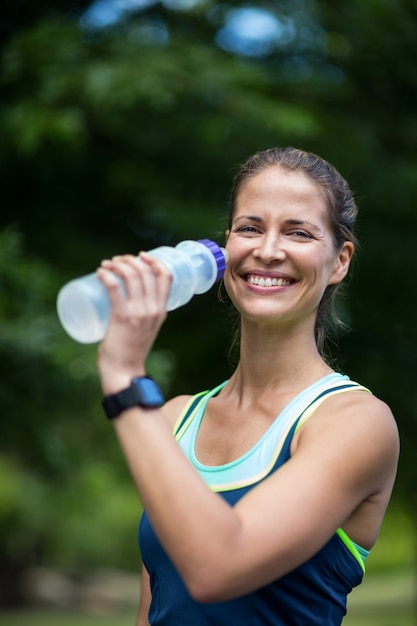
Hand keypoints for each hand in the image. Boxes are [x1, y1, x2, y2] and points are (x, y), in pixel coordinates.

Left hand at [96, 253, 171, 393]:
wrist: (124, 371)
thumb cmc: (131, 351)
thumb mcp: (146, 328)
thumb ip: (144, 315)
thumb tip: (130, 300)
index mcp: (162, 310)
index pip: (166, 276)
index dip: (154, 261)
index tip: (141, 256)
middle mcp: (153, 309)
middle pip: (146, 271)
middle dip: (130, 259)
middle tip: (116, 261)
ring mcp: (138, 312)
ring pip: (131, 275)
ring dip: (117, 264)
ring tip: (106, 265)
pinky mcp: (122, 316)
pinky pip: (115, 287)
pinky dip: (106, 275)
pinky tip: (100, 272)